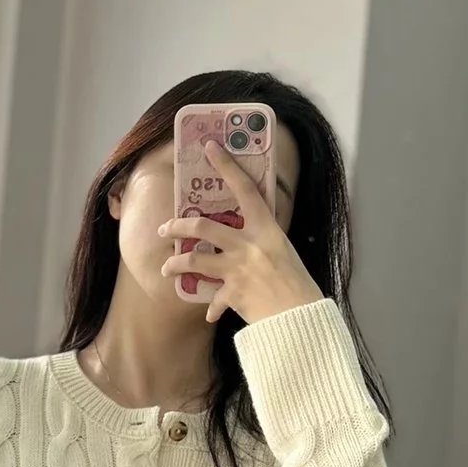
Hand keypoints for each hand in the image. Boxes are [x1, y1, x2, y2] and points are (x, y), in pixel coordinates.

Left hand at [158, 139, 324, 325]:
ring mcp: (238, 269)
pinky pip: (213, 300)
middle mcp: (249, 245)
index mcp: (267, 229)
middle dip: (178, 226)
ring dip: (176, 264)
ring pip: (194, 259)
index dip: (227, 166)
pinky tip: (209, 313)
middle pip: (203, 226)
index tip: (210, 147)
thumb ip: (263, 240)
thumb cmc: (298, 284)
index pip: (245, 189)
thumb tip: (246, 233)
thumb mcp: (284, 251)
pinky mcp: (233, 294)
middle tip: (166, 228)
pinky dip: (211, 307)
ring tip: (167, 268)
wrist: (302, 319)